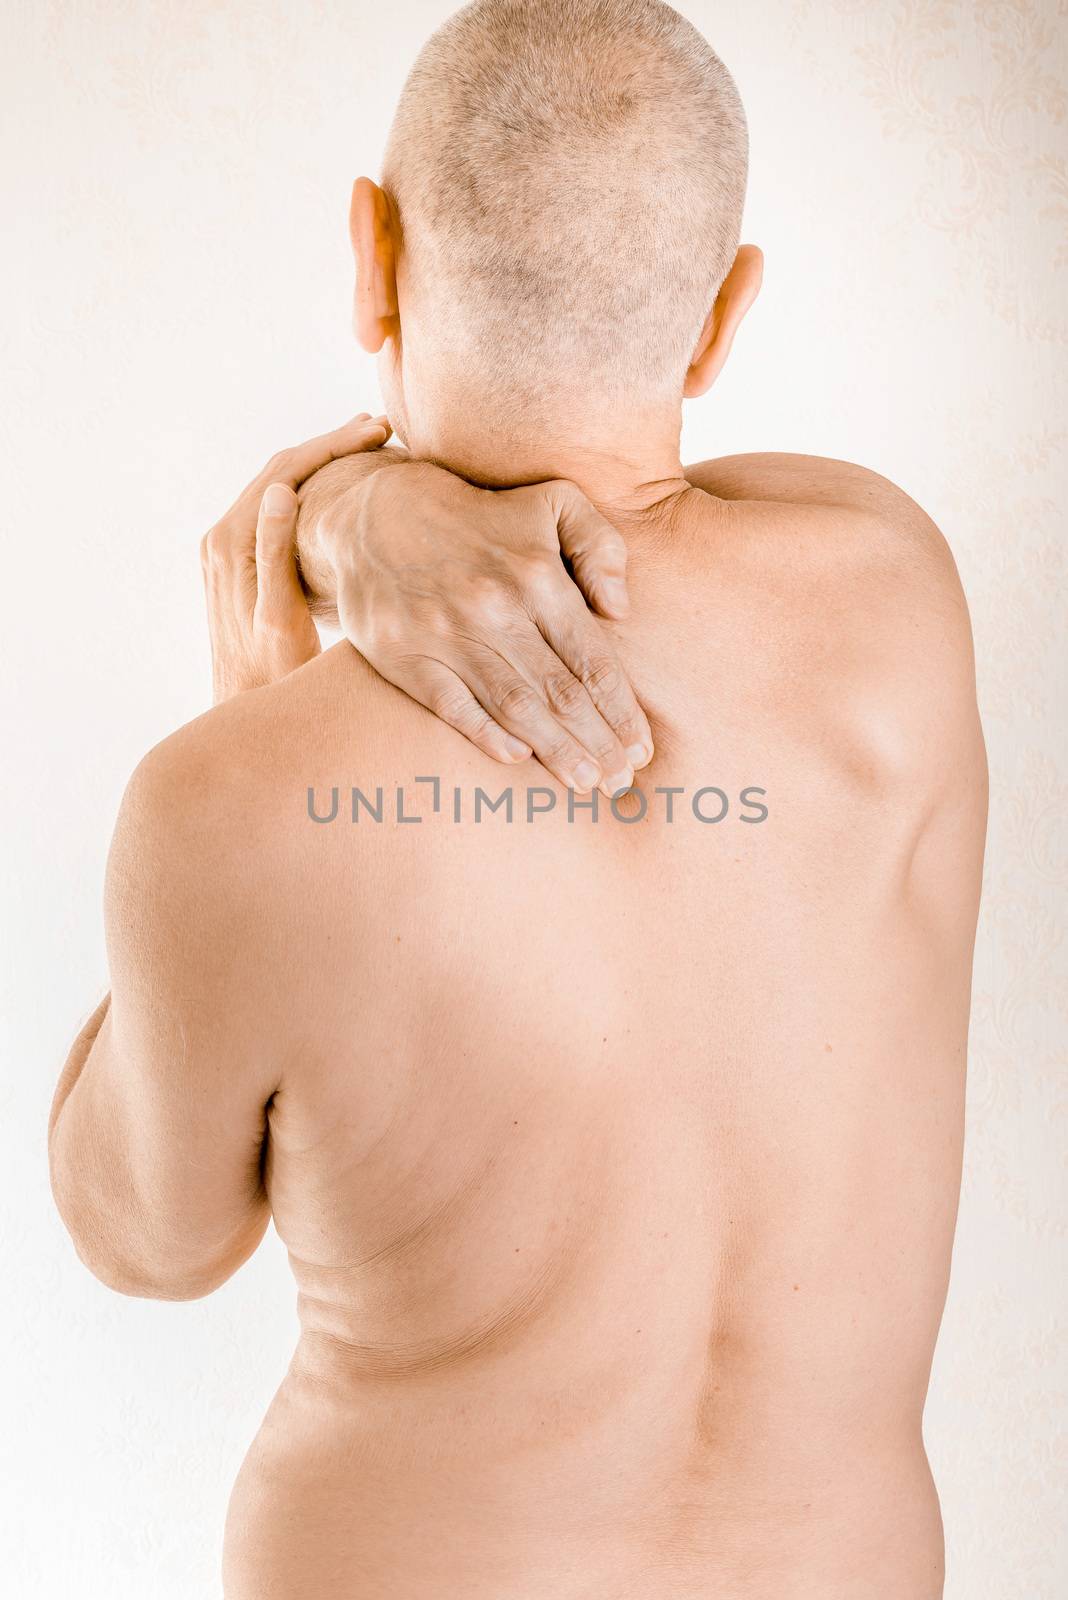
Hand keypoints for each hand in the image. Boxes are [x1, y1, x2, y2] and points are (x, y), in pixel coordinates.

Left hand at [201, 414, 389, 701]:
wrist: (246, 711)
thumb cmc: (272, 676)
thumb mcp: (278, 617)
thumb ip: (273, 552)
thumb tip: (282, 491)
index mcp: (230, 543)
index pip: (284, 471)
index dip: (332, 446)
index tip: (377, 431)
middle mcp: (221, 537)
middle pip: (280, 469)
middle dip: (331, 445)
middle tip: (380, 427)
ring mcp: (228, 548)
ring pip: (279, 486)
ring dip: (322, 463)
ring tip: (367, 446)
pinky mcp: (240, 562)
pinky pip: (275, 511)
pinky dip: (311, 489)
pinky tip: (341, 489)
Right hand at [312, 461, 653, 795]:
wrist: (375, 514)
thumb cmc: (482, 516)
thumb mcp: (552, 502)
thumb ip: (600, 546)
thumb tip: (620, 610)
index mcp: (538, 577)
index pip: (592, 660)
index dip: (621, 711)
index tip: (640, 749)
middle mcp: (495, 609)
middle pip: (560, 693)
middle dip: (597, 744)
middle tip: (619, 781)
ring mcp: (447, 636)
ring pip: (515, 707)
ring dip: (555, 751)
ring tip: (584, 782)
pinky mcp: (406, 656)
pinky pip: (454, 708)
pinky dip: (487, 736)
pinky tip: (519, 759)